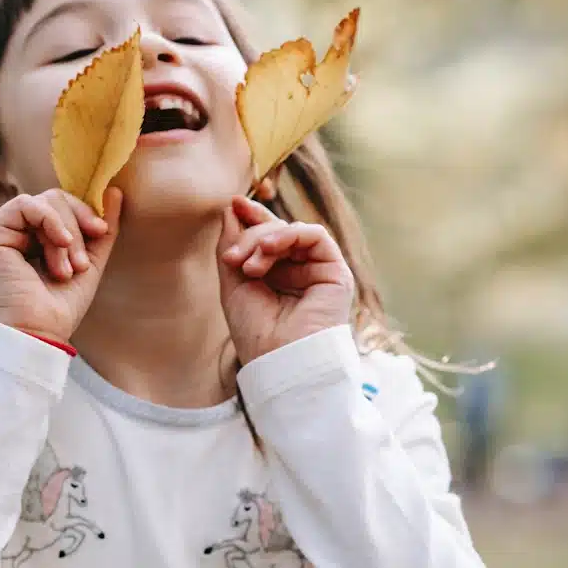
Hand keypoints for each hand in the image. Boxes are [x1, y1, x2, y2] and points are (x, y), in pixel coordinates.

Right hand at [0, 188, 122, 343]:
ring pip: (44, 201)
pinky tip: (59, 244)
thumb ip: (101, 228)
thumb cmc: (60, 307)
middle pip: (54, 199)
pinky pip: (26, 204)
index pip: (61, 204)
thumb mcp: (90, 261)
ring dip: (65, 235)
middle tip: (81, 264)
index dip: (84, 212)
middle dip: (76, 228)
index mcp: (32, 236)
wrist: (39, 333)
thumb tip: (115, 191)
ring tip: (67, 269)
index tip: (101, 232)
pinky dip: (50, 220)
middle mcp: (13, 231)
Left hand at [217, 196, 353, 364]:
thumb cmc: (256, 333)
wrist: (279, 362)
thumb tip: (231, 209)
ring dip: (264, 239)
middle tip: (231, 257)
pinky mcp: (336, 273)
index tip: (232, 204)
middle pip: (277, 231)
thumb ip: (232, 246)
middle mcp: (299, 271)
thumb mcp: (233, 284)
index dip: (251, 217)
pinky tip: (268, 250)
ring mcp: (318, 271)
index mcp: (276, 275)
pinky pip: (315, 236)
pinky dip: (288, 234)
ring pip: (292, 231)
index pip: (266, 237)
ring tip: (248, 265)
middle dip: (250, 235)